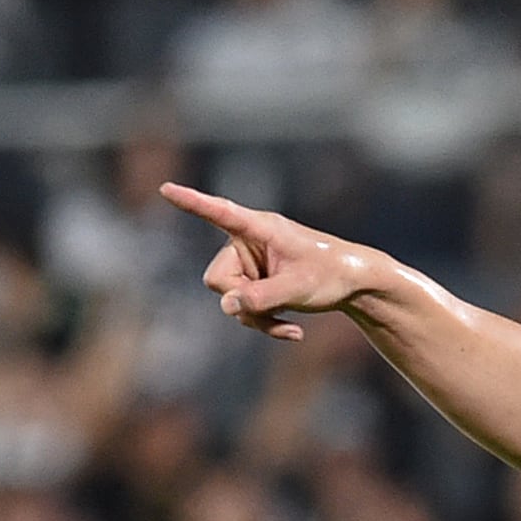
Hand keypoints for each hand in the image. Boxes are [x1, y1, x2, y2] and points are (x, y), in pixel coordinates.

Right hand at [161, 183, 381, 342]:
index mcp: (259, 228)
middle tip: (272, 308)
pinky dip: (263, 323)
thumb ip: (261, 298)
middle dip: (240, 300)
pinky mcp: (256, 284)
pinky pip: (244, 309)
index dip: (192, 202)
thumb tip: (228, 305)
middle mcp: (249, 243)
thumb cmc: (331, 274)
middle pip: (218, 278)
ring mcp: (251, 265)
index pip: (220, 212)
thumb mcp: (297, 288)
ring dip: (255, 318)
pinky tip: (292, 332)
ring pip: (230, 300)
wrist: (354, 285)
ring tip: (289, 326)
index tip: (166, 188)